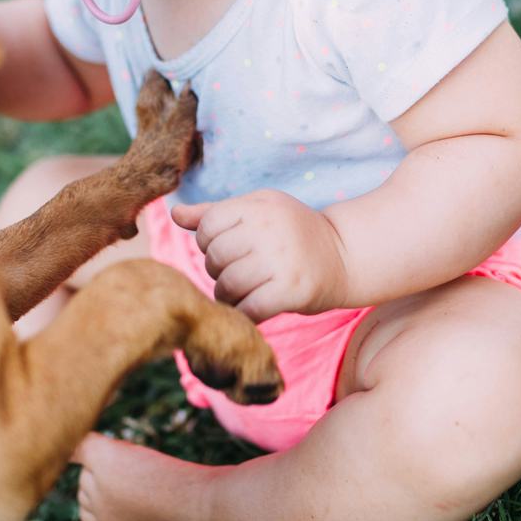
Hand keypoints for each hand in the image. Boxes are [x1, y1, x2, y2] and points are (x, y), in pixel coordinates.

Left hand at [171, 190, 350, 321]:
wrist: (346, 256)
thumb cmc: (295, 232)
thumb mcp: (260, 210)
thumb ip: (216, 213)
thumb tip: (174, 213)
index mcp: (259, 206)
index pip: (208, 226)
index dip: (208, 242)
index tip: (227, 250)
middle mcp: (270, 230)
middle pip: (215, 257)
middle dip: (218, 271)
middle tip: (236, 274)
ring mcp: (282, 261)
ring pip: (228, 285)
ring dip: (229, 296)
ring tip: (243, 293)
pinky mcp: (292, 291)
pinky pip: (249, 309)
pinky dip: (245, 314)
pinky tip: (254, 308)